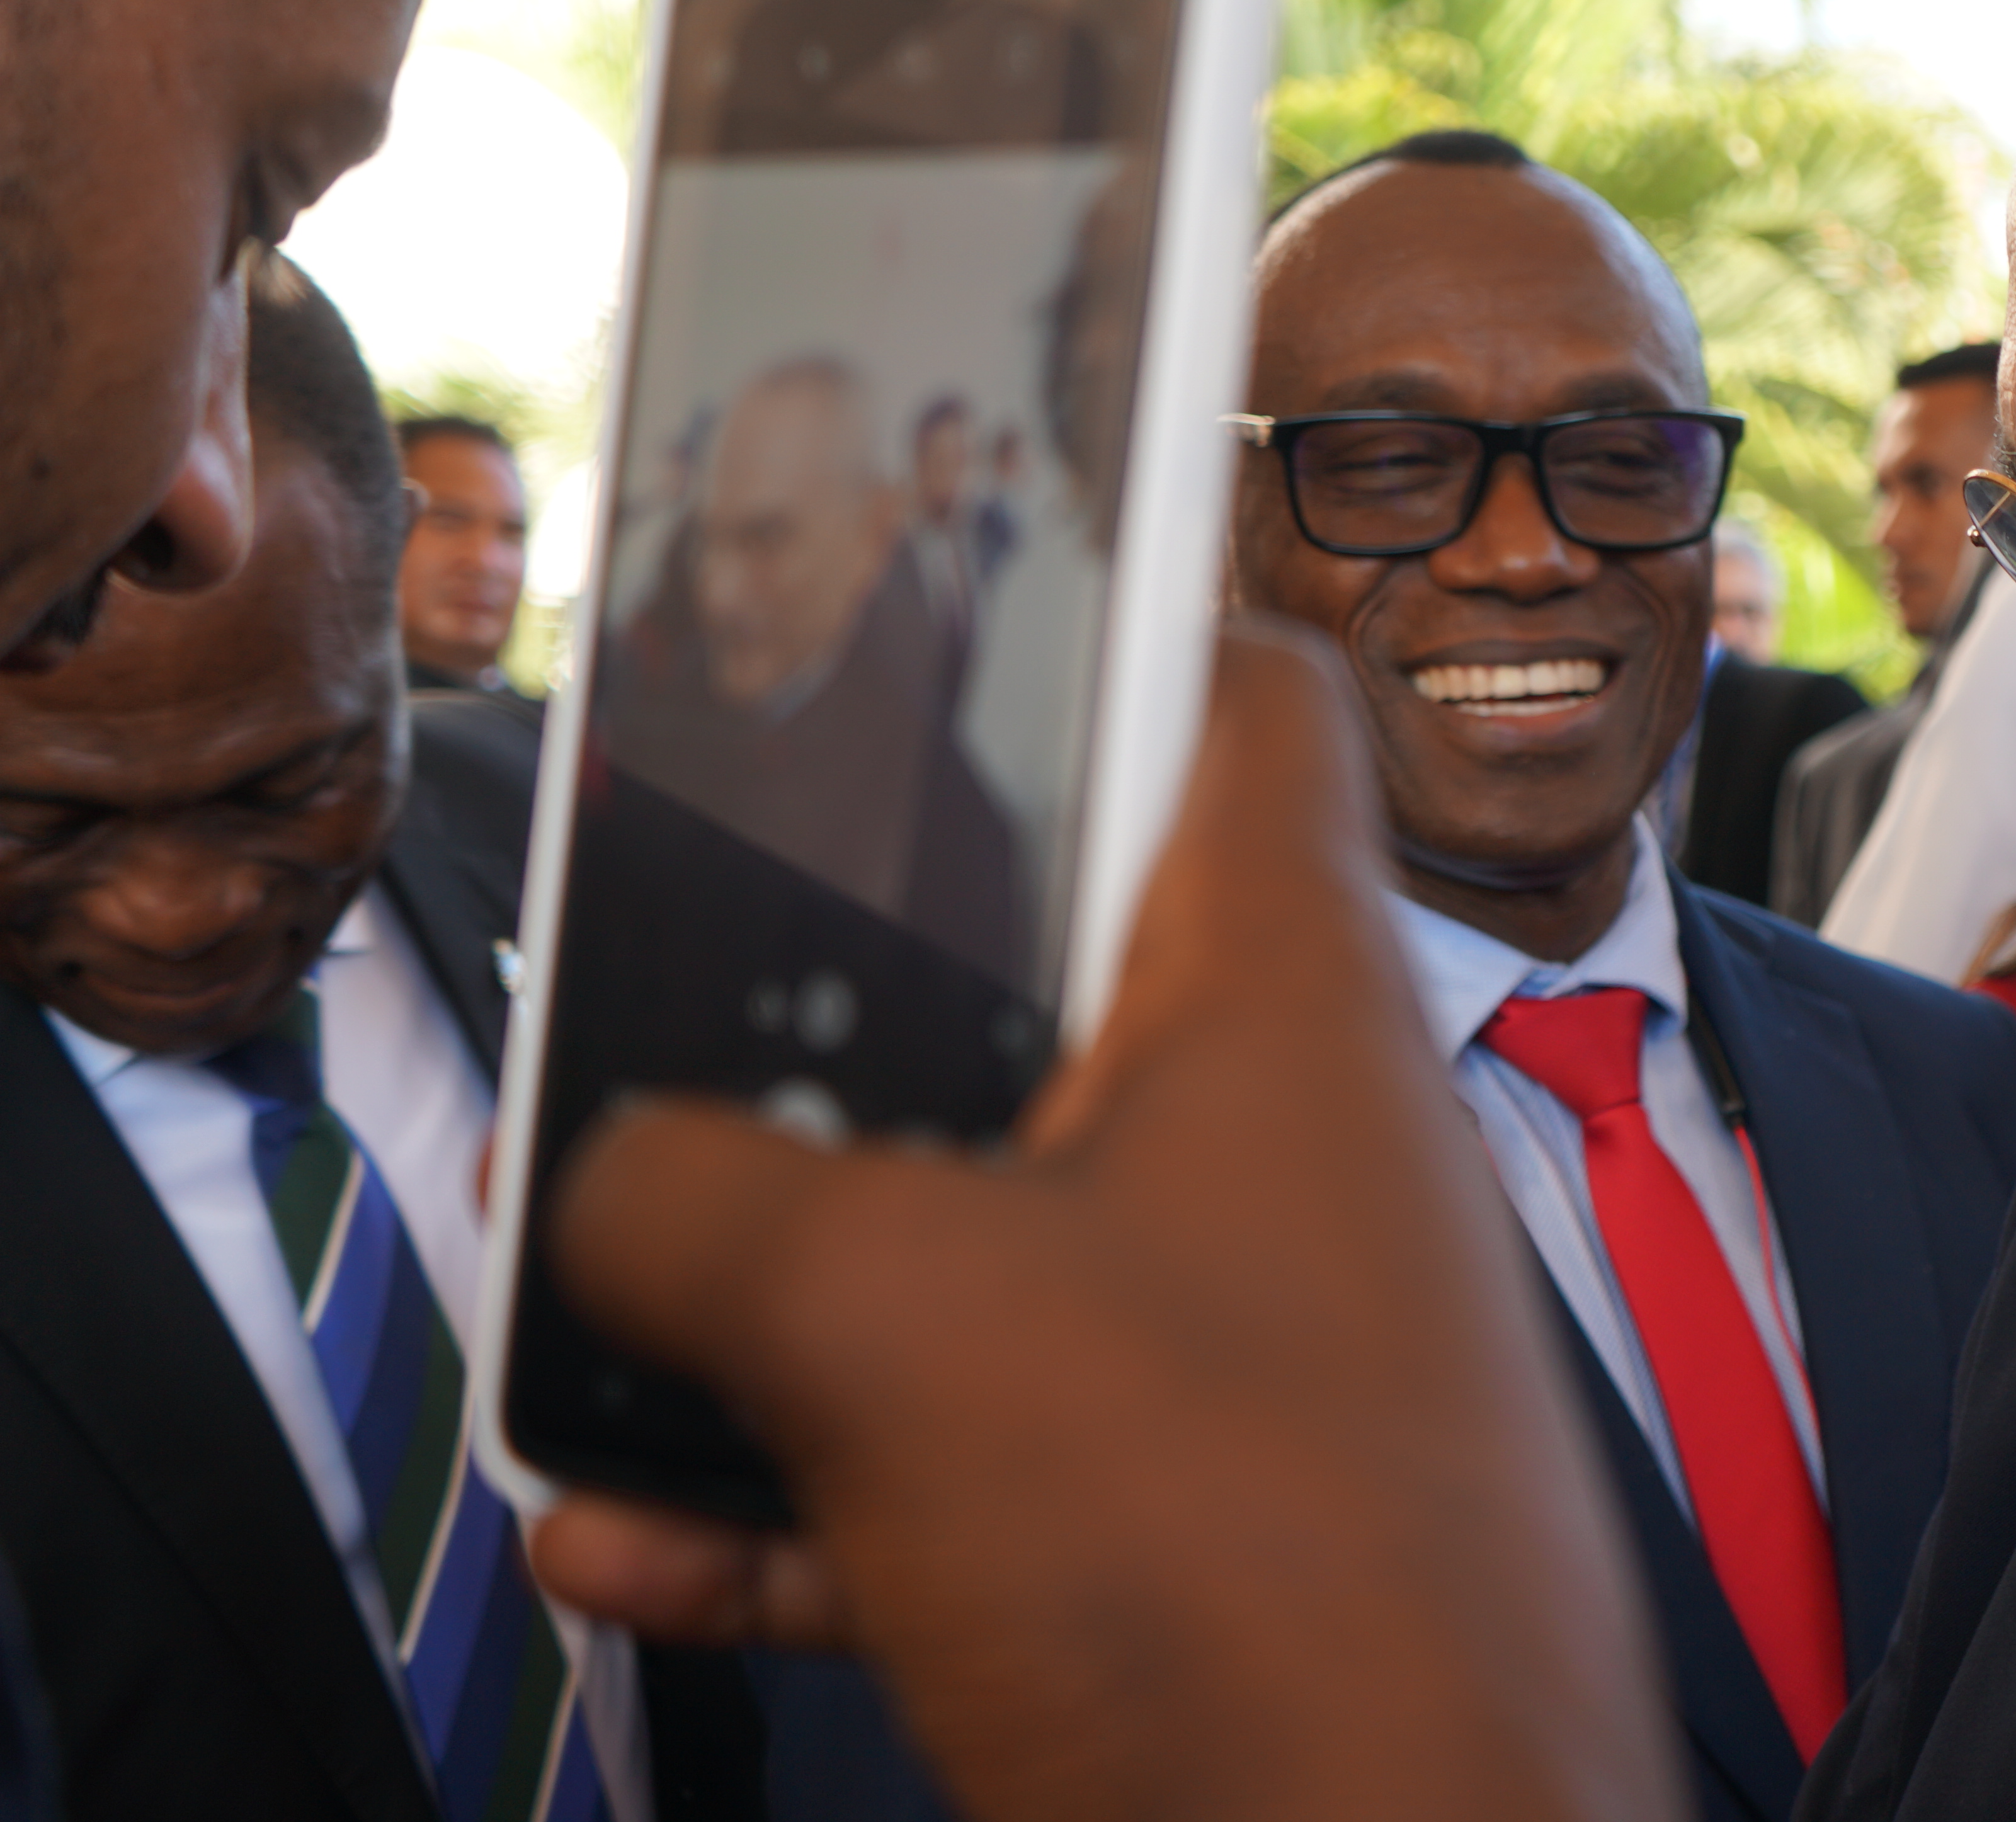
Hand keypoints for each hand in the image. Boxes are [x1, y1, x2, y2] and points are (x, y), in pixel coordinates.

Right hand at [525, 620, 1679, 1821]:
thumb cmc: (1245, 1562)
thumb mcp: (891, 1320)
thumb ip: (702, 1199)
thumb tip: (612, 1177)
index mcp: (1278, 994)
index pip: (1235, 697)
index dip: (1109, 609)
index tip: (953, 591)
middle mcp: (1276, 1137)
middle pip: (1037, 979)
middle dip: (826, 1015)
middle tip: (659, 1024)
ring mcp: (1238, 1330)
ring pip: (973, 1228)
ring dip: (774, 1280)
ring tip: (600, 1307)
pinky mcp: (1188, 1513)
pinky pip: (966, 1449)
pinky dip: (807, 1487)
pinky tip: (642, 1536)